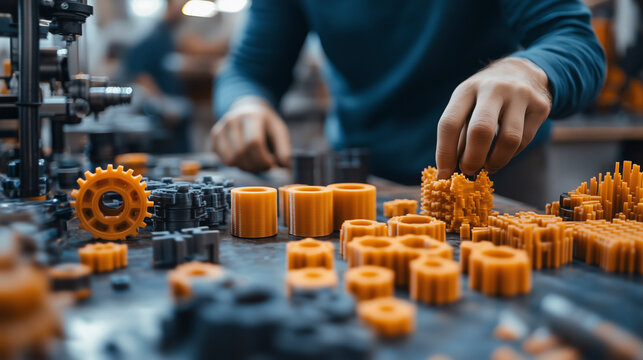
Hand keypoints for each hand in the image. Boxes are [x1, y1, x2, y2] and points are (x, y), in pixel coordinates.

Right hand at [211, 97, 290, 171]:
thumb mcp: (279, 131)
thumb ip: (284, 149)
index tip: (271, 164)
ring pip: (231, 160)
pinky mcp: (214, 137)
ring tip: (255, 162)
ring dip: (246, 167)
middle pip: (241, 153)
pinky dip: (236, 164)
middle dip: (256, 166)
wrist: (248, 109)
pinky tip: (244, 157)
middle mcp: (232, 120)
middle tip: (264, 166)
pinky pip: (223, 161)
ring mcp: (221, 128)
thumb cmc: (266, 123)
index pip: (253, 143)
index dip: (263, 159)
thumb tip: (286, 166)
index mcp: (251, 116)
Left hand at [435, 57, 551, 178]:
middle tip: (468, 171)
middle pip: (481, 130)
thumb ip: (458, 136)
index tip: (444, 175)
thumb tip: (450, 170)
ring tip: (487, 167)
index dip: (445, 153)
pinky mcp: (540, 106)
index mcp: (467, 89)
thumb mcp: (466, 107)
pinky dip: (510, 155)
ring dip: (495, 161)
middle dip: (472, 159)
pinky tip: (503, 154)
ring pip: (509, 139)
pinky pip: (525, 140)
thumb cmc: (484, 98)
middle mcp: (493, 89)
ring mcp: (520, 95)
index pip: (450, 123)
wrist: (522, 71)